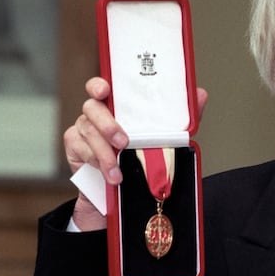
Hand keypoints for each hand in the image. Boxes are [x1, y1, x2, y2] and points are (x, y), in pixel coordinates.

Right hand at [64, 77, 207, 229]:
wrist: (126, 189)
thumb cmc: (144, 153)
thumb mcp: (166, 136)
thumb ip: (180, 116)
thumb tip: (200, 94)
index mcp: (116, 105)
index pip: (101, 86)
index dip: (99, 85)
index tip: (105, 90)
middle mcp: (97, 113)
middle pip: (92, 108)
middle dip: (107, 125)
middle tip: (123, 142)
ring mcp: (83, 129)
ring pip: (88, 133)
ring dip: (104, 154)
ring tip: (118, 172)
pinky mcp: (74, 148)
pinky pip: (81, 151)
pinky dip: (96, 163)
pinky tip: (109, 175)